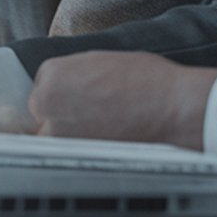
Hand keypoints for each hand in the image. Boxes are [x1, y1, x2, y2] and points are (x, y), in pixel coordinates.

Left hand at [29, 52, 216, 149]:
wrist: (173, 107)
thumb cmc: (148, 81)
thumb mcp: (102, 61)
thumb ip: (76, 73)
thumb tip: (71, 85)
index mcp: (52, 72)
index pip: (44, 85)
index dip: (65, 92)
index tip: (81, 99)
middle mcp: (46, 101)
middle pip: (43, 110)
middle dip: (63, 113)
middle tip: (92, 116)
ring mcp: (57, 131)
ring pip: (52, 136)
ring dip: (70, 135)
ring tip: (102, 130)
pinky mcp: (74, 155)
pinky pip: (68, 155)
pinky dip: (82, 152)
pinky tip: (106, 142)